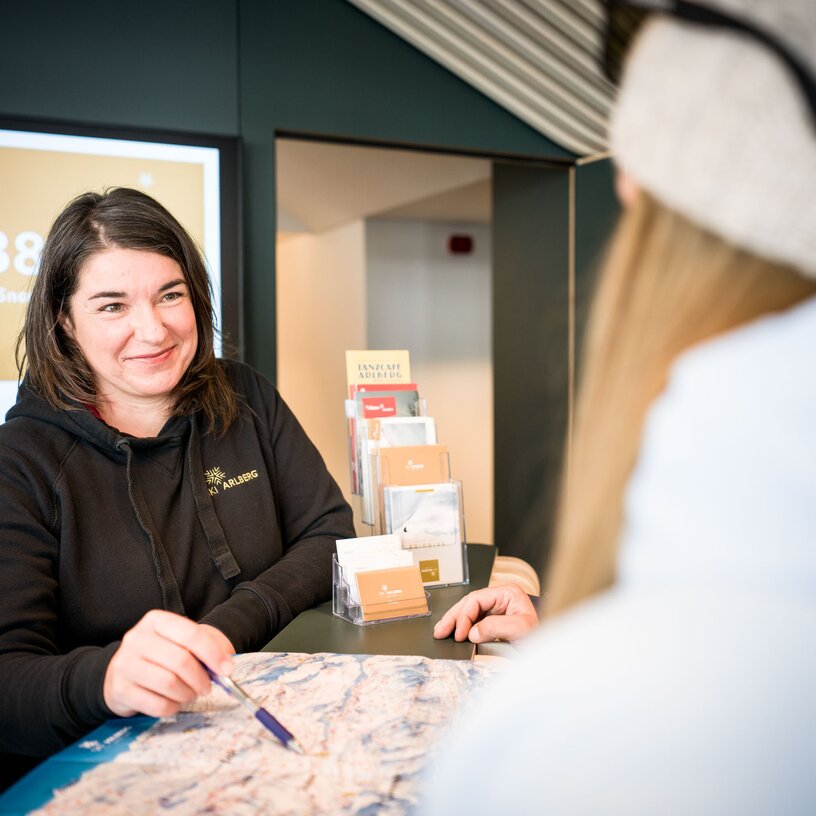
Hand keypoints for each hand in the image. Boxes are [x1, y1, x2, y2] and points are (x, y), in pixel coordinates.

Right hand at [103, 610, 234, 717]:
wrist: (125, 670)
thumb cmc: (161, 654)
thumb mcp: (181, 641)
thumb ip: (205, 648)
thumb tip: (225, 668)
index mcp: (155, 621)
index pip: (190, 634)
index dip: (212, 653)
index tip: (227, 669)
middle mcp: (136, 639)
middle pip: (180, 660)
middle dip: (200, 678)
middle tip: (207, 687)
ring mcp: (125, 664)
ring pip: (168, 683)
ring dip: (187, 693)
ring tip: (190, 694)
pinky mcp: (119, 690)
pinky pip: (156, 704)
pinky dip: (172, 707)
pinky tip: (174, 702)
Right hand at [433, 584, 538, 643]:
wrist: (550, 652)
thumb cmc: (541, 638)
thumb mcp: (520, 630)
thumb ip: (495, 627)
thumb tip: (472, 631)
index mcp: (508, 593)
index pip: (477, 599)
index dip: (464, 615)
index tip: (460, 633)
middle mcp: (501, 598)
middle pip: (469, 603)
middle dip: (454, 617)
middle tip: (441, 631)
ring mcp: (496, 609)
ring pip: (469, 611)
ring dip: (454, 622)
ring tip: (441, 632)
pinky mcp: (494, 621)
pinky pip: (473, 621)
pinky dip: (462, 628)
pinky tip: (453, 633)